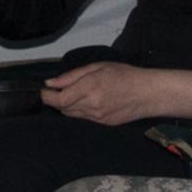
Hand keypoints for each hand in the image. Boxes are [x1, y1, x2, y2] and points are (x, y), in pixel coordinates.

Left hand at [41, 61, 191, 127]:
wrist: (148, 93)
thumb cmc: (124, 74)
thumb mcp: (98, 67)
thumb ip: (72, 76)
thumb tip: (50, 83)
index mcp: (90, 86)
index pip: (59, 99)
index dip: (47, 96)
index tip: (43, 91)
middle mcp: (91, 104)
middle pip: (63, 108)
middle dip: (56, 100)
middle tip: (58, 90)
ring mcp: (97, 117)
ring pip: (71, 115)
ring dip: (67, 106)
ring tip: (75, 95)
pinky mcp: (102, 124)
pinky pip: (82, 119)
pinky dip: (78, 111)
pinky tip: (87, 102)